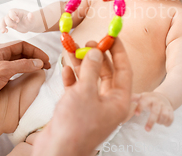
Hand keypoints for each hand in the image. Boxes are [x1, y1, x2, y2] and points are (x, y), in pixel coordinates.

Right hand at [0, 8, 34, 32]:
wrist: (29, 24)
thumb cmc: (30, 20)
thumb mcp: (32, 19)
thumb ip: (31, 17)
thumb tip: (31, 14)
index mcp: (17, 11)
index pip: (11, 12)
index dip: (13, 17)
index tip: (18, 21)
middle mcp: (12, 14)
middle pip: (6, 17)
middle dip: (10, 23)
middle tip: (16, 27)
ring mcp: (10, 19)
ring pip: (2, 20)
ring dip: (2, 26)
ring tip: (3, 31)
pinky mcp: (9, 24)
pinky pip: (3, 25)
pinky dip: (3, 28)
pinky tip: (5, 32)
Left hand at [0, 41, 49, 110]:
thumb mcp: (3, 70)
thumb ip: (21, 65)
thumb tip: (38, 63)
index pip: (22, 45)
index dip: (36, 51)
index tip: (46, 60)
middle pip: (21, 54)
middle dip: (34, 58)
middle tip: (46, 67)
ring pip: (17, 64)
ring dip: (29, 66)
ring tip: (39, 72)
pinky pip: (12, 73)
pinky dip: (22, 74)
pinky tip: (25, 80)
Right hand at [32, 38, 132, 155]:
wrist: (57, 151)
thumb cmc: (75, 126)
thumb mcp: (85, 92)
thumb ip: (91, 69)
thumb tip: (96, 52)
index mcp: (119, 102)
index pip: (124, 70)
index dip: (118, 52)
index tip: (112, 36)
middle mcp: (108, 103)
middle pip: (106, 73)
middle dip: (97, 57)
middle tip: (89, 42)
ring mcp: (92, 107)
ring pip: (90, 79)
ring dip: (81, 64)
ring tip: (73, 49)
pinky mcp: (77, 110)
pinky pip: (78, 89)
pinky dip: (72, 78)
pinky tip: (66, 69)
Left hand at [133, 91, 173, 131]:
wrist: (162, 97)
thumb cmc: (148, 99)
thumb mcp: (141, 97)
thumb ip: (133, 97)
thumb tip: (124, 98)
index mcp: (149, 98)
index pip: (144, 101)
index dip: (140, 107)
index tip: (136, 114)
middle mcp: (157, 102)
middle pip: (155, 111)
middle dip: (151, 121)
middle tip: (146, 130)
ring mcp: (165, 106)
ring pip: (164, 115)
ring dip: (160, 121)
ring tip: (157, 122)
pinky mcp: (171, 111)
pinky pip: (171, 118)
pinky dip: (167, 123)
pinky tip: (163, 124)